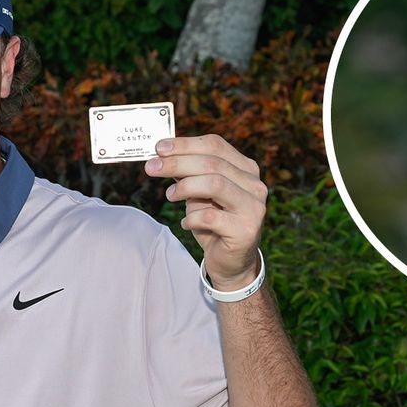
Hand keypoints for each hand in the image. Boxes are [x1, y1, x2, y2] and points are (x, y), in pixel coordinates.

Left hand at [144, 135, 266, 289]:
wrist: (231, 261)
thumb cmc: (214, 222)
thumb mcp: (199, 193)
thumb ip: (188, 174)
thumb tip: (161, 156)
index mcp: (245, 169)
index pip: (215, 145)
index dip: (185, 144)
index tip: (159, 148)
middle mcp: (254, 185)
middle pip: (212, 163)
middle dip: (177, 163)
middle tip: (151, 168)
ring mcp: (253, 207)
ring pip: (215, 184)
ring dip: (185, 187)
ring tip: (170, 195)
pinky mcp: (245, 230)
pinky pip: (211, 217)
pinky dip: (192, 218)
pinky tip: (186, 223)